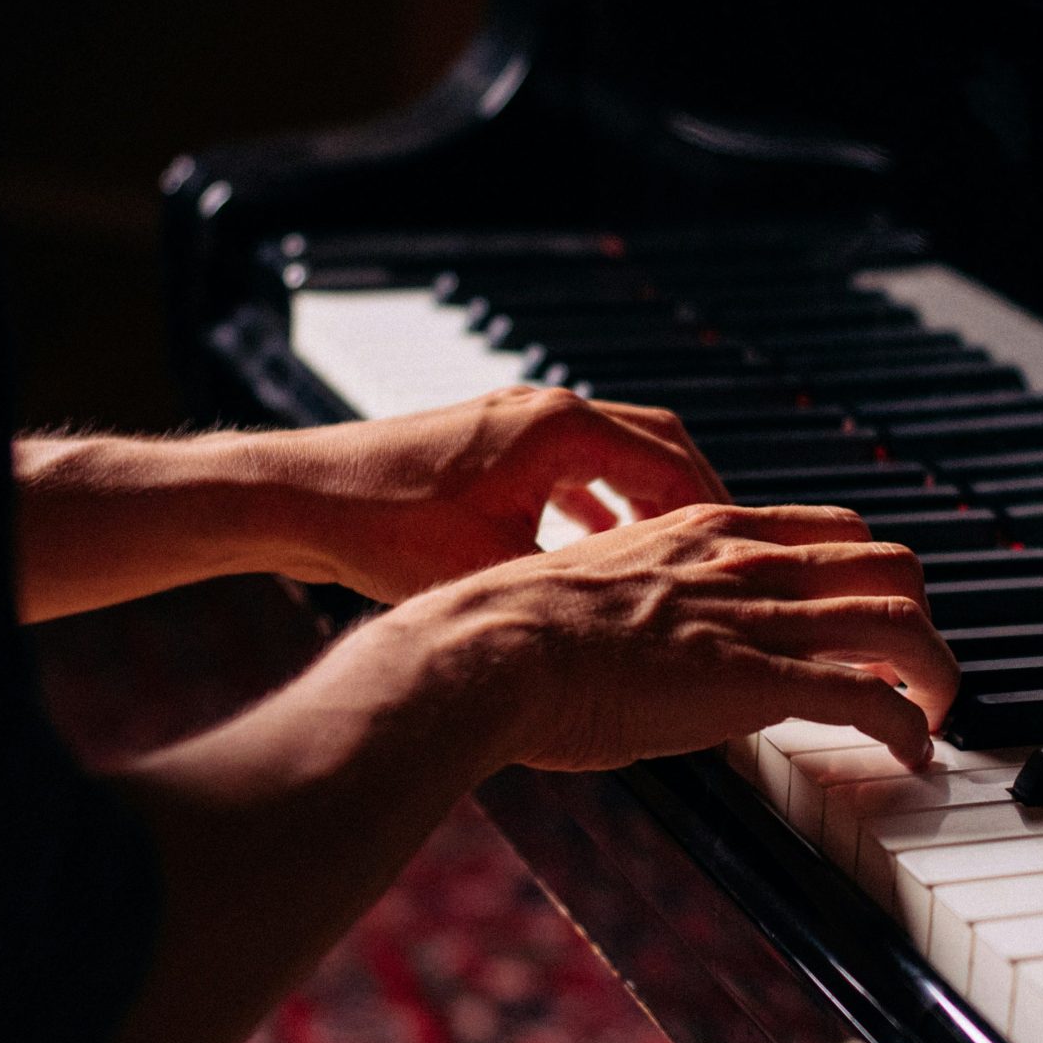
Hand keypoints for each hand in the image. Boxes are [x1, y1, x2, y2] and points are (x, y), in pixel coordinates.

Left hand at [265, 385, 728, 602]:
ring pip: (609, 451)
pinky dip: (595, 500)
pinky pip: (567, 464)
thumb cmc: (382, 529)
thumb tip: (637, 630)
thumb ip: (575, 588)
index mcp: (558, 429)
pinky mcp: (485, 443)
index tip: (745, 552)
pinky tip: (596, 548)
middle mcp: (541, 412)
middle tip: (727, 550)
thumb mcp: (496, 571)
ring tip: (676, 553)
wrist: (296, 498)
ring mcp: (511, 422)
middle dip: (693, 496)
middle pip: (653, 442)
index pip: (671, 459)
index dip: (716, 509)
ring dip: (644, 497)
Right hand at [389, 502, 957, 770]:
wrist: (493, 649)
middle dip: (921, 617)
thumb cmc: (519, 632)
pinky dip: (907, 727)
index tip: (873, 617)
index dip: (871, 575)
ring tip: (937, 715)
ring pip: (901, 624)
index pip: (832, 531)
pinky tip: (911, 754)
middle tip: (917, 668)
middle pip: (889, 565)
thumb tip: (645, 638)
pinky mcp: (756, 681)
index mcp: (707, 531)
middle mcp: (746, 562)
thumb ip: (645, 602)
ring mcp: (756, 619)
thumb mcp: (597, 586)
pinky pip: (867, 697)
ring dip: (937, 675)